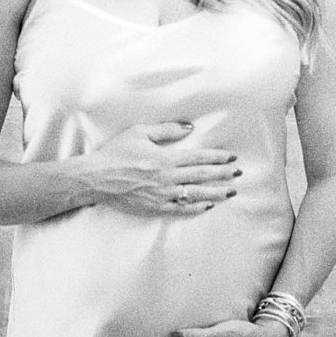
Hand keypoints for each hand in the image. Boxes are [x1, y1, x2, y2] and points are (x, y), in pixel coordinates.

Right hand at [84, 121, 239, 216]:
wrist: (96, 178)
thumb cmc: (116, 153)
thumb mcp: (139, 132)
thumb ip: (167, 130)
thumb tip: (189, 127)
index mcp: (165, 158)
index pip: (199, 158)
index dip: (217, 157)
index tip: (231, 156)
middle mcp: (168, 178)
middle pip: (202, 176)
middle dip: (223, 174)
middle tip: (238, 173)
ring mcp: (163, 195)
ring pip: (196, 194)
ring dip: (216, 192)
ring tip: (230, 191)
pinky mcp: (155, 207)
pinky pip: (181, 209)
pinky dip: (196, 207)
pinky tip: (207, 205)